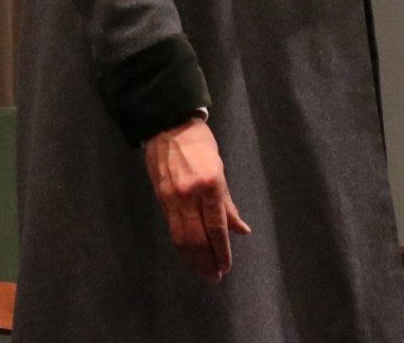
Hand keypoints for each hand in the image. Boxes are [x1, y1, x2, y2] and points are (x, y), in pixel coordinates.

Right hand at [143, 118, 251, 280]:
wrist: (169, 126)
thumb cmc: (201, 145)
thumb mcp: (220, 169)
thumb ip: (228, 203)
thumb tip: (241, 229)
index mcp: (210, 185)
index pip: (216, 227)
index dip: (221, 250)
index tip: (225, 266)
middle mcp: (190, 195)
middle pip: (197, 238)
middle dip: (206, 260)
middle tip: (214, 277)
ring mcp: (173, 199)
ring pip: (182, 238)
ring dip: (192, 258)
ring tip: (202, 272)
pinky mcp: (161, 199)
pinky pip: (172, 228)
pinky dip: (181, 245)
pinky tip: (187, 254)